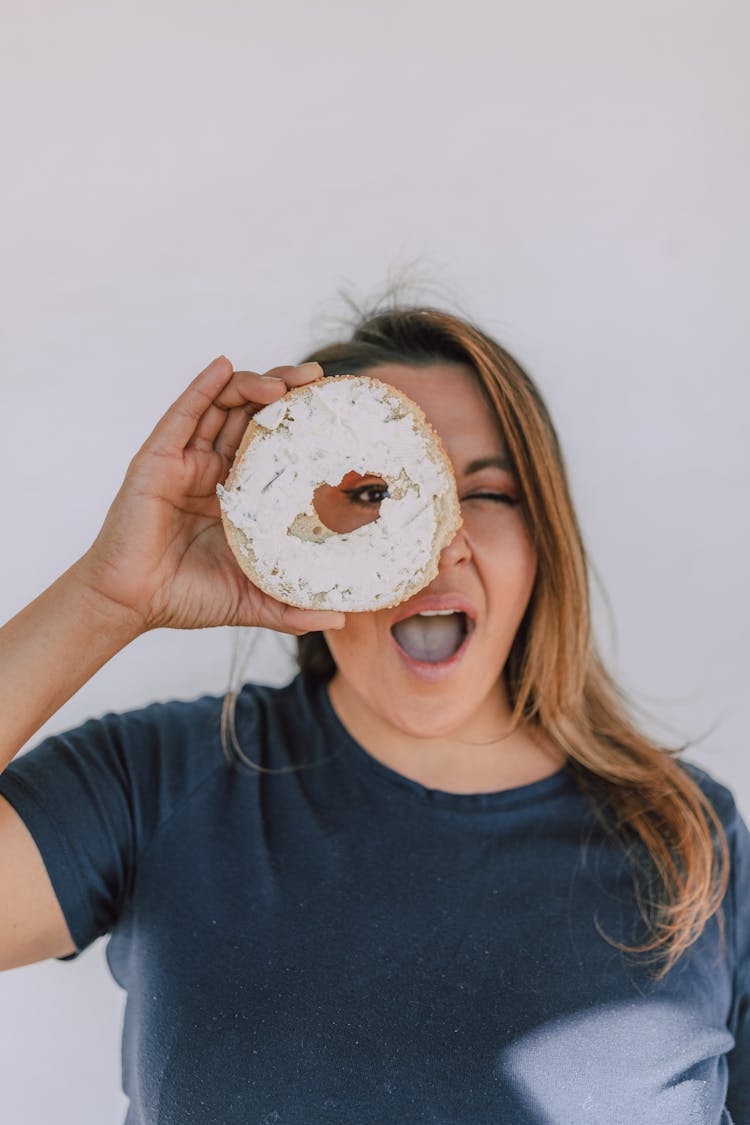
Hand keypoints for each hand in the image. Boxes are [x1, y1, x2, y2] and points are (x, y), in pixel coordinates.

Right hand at [77, 356, 345, 635]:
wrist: (132, 605)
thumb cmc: (186, 598)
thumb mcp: (252, 600)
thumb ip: (292, 607)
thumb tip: (342, 621)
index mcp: (237, 494)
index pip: (272, 445)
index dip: (299, 424)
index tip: (332, 410)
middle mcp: (212, 470)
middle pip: (251, 415)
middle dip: (284, 391)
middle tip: (316, 379)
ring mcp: (184, 461)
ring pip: (221, 406)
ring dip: (253, 384)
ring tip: (285, 382)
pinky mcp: (158, 459)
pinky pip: (182, 414)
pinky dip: (203, 387)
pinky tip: (223, 366)